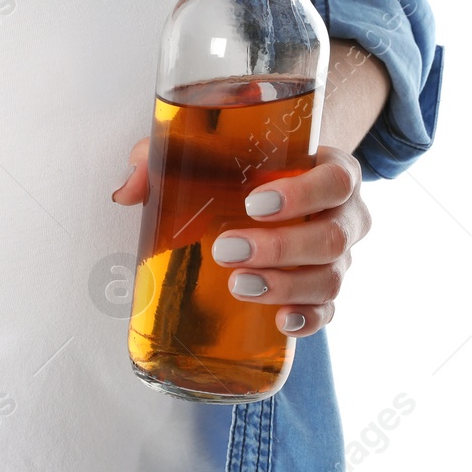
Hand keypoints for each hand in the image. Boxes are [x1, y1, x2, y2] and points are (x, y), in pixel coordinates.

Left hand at [111, 143, 369, 336]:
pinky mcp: (325, 291)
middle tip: (226, 249)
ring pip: (331, 278)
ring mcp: (339, 258)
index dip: (304, 194)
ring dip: (286, 286)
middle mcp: (345, 215)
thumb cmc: (245, 166)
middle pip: (332, 237)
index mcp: (330, 170)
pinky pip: (328, 311)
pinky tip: (280, 321)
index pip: (337, 180)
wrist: (276, 188)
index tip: (253, 204)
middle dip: (279, 248)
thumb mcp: (214, 149)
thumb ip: (167, 156)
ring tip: (238, 285)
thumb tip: (126, 191)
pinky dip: (308, 319)